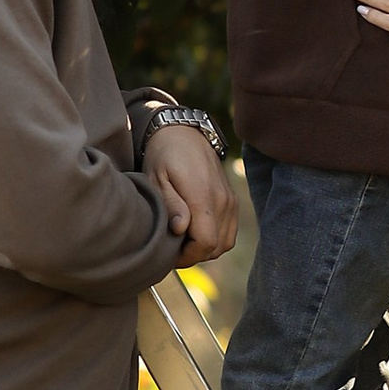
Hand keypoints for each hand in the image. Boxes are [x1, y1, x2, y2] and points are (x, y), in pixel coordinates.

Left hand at [148, 126, 239, 263]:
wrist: (184, 133)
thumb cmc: (164, 156)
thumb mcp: (157, 178)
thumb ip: (171, 204)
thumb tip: (180, 229)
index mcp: (203, 197)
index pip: (206, 243)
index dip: (188, 256)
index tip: (171, 254)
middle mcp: (222, 201)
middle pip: (216, 247)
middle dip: (194, 255)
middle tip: (173, 249)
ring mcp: (230, 201)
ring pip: (225, 243)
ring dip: (205, 248)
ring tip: (183, 241)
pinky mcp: (231, 200)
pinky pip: (229, 232)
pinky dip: (215, 239)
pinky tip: (195, 231)